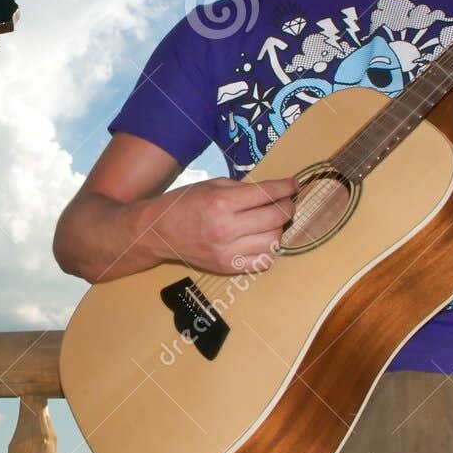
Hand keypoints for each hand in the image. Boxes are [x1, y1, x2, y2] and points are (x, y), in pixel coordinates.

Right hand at [151, 176, 296, 274]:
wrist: (158, 232)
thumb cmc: (184, 203)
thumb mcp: (212, 185)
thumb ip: (242, 189)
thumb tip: (272, 191)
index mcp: (221, 203)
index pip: (266, 194)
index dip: (286, 187)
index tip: (293, 184)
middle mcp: (226, 228)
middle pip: (275, 218)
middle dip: (287, 207)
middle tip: (286, 202)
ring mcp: (227, 251)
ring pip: (273, 241)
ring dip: (278, 228)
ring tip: (271, 221)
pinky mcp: (227, 267)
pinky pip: (263, 261)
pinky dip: (268, 249)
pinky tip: (261, 239)